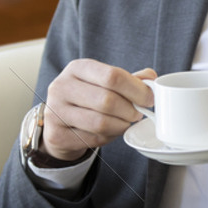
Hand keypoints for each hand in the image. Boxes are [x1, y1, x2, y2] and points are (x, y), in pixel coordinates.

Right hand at [39, 61, 155, 161]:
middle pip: (107, 100)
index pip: (112, 76)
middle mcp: (62, 87)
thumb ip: (129, 80)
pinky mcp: (56, 134)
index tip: (149, 98)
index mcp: (77, 68)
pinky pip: (93, 139)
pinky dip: (108, 137)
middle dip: (130, 110)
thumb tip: (151, 79)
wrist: (59, 121)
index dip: (137, 89)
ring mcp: (55, 111)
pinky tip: (110, 131)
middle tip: (138, 114)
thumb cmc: (88, 99)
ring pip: (100, 123)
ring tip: (125, 122)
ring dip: (121, 125)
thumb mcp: (104, 83)